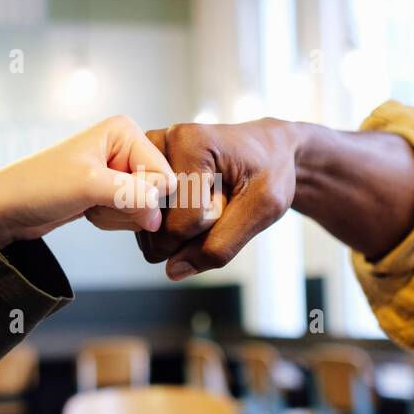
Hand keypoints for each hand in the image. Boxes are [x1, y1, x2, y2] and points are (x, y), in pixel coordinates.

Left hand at [0, 115, 174, 247]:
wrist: (9, 207)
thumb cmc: (40, 185)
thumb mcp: (89, 185)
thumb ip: (133, 197)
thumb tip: (158, 218)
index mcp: (126, 131)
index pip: (164, 175)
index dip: (142, 195)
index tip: (109, 193)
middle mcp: (126, 146)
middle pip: (157, 193)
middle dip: (128, 206)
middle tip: (95, 198)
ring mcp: (120, 170)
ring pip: (145, 208)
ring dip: (117, 215)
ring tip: (89, 204)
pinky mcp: (112, 191)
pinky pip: (131, 215)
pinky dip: (111, 220)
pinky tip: (88, 211)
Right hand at [134, 119, 300, 279]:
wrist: (270, 152)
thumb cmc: (271, 171)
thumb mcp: (263, 208)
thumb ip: (221, 244)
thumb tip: (174, 270)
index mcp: (189, 143)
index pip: (182, 222)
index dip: (212, 227)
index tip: (233, 198)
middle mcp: (160, 145)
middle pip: (159, 225)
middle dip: (193, 230)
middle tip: (221, 198)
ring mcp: (146, 159)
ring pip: (149, 226)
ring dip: (182, 228)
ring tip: (208, 199)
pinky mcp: (141, 173)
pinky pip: (147, 221)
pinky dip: (171, 224)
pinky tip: (191, 204)